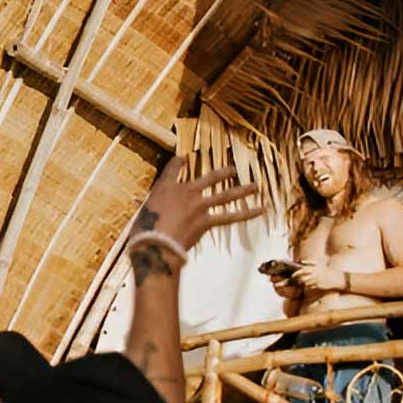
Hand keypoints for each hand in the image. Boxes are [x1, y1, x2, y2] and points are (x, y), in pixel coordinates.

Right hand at [134, 162, 265, 257]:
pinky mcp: (206, 221)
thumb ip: (153, 211)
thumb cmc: (143, 230)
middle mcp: (185, 192)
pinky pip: (230, 217)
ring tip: (255, 187)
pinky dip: (246, 213)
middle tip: (232, 170)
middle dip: (221, 174)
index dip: (177, 163)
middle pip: (208, 179)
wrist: (156, 243)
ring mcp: (198, 206)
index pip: (172, 170)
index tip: (181, 159)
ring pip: (224, 196)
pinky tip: (261, 210)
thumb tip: (157, 215)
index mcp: (165, 188)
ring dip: (241, 191)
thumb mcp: (142, 213)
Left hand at [290, 261, 344, 294]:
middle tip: (296, 281)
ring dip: (304, 283)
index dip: (296, 273)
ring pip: (306, 283)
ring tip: (306, 282)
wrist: (335, 278)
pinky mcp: (318, 286)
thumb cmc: (325, 270)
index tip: (292, 275)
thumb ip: (309, 262)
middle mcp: (315, 274)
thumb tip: (301, 261)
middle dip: (298, 280)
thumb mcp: (318, 265)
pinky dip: (309, 286)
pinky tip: (313, 284)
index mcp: (314, 268)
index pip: (303, 270)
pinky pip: (310, 286)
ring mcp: (317, 280)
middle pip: (303, 278)